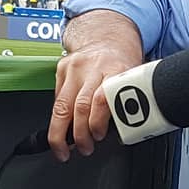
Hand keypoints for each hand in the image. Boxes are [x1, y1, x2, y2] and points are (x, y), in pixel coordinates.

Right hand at [49, 11, 143, 161]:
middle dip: (79, 134)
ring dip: (61, 133)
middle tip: (84, 149)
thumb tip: (121, 133)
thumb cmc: (122, 64)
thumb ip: (125, 103)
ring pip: (61, 105)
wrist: (108, 38)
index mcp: (115, 71)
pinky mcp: (61, 67)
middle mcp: (92, 68)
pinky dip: (58, 118)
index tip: (99, 136)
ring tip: (65, 149)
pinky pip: (56, 99)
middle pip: (79, 106)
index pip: (101, 99)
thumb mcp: (132, 81)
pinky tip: (62, 129)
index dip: (97, 122)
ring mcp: (74, 67)